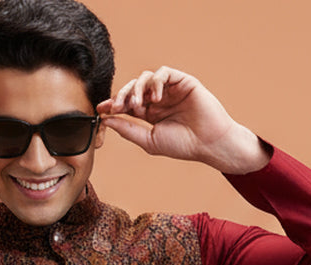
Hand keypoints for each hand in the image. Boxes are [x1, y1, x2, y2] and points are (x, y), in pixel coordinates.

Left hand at [97, 68, 267, 173]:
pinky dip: (155, 83)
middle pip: (133, 88)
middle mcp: (159, 100)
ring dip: (137, 89)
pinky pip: (163, 73)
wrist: (208, 143)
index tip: (101, 109)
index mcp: (151, 114)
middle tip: (118, 106)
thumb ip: (129, 130)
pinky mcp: (182, 81)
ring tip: (138, 104)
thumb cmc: (183, 145)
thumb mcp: (149, 140)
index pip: (128, 104)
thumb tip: (108, 120)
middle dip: (122, 95)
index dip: (114, 104)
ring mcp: (170, 89)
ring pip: (145, 78)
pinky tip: (156, 98)